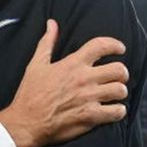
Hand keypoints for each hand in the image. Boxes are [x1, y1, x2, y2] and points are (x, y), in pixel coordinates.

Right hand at [0, 20, 127, 146]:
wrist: (25, 122)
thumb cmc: (29, 94)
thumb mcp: (36, 64)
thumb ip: (47, 42)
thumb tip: (52, 24)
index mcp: (73, 64)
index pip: (101, 46)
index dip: (115, 45)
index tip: (120, 49)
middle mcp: (84, 79)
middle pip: (119, 69)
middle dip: (121, 73)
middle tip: (117, 77)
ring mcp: (89, 98)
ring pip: (120, 90)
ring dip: (119, 92)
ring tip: (114, 95)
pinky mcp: (91, 116)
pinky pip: (117, 112)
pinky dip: (118, 111)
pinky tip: (113, 110)